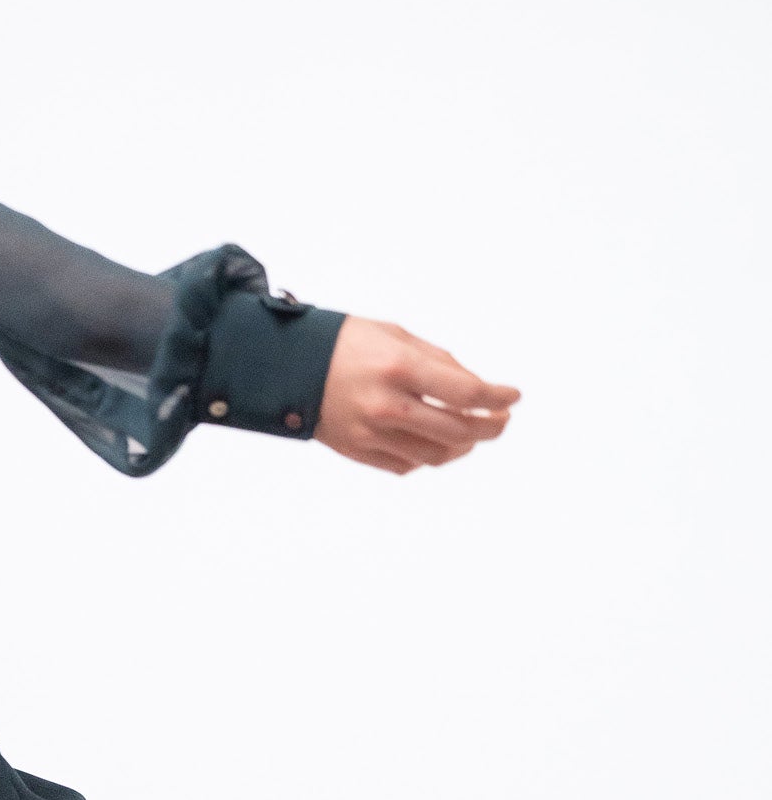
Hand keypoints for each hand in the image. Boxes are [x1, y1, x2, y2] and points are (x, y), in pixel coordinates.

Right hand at [315, 315, 518, 474]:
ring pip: (436, 456)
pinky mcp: (358, 451)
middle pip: (459, 431)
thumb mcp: (395, 335)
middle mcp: (386, 404)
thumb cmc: (345, 343)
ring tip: (469, 433)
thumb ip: (439, 361)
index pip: (466, 392)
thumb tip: (477, 390)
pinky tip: (434, 441)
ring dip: (462, 446)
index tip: (513, 397)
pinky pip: (407, 465)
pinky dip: (428, 456)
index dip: (498, 398)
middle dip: (490, 427)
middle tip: (500, 420)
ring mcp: (371, 433)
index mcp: (398, 367)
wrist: (286, 365)